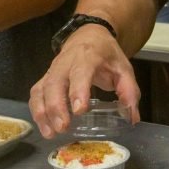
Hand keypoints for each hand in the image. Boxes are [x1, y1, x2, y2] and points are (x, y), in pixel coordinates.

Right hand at [29, 24, 140, 138]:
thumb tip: (132, 117)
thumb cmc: (106, 54)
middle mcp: (65, 62)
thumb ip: (129, 91)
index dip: (78, 90)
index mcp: (88, 57)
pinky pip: (36, 93)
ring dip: (43, 112)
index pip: (80, 72)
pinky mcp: (45, 78)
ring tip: (50, 133)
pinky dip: (36, 111)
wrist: (89, 34)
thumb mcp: (123, 67)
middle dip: (56, 107)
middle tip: (63, 128)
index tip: (80, 110)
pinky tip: (44, 127)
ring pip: (41, 89)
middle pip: (55, 83)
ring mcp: (52, 70)